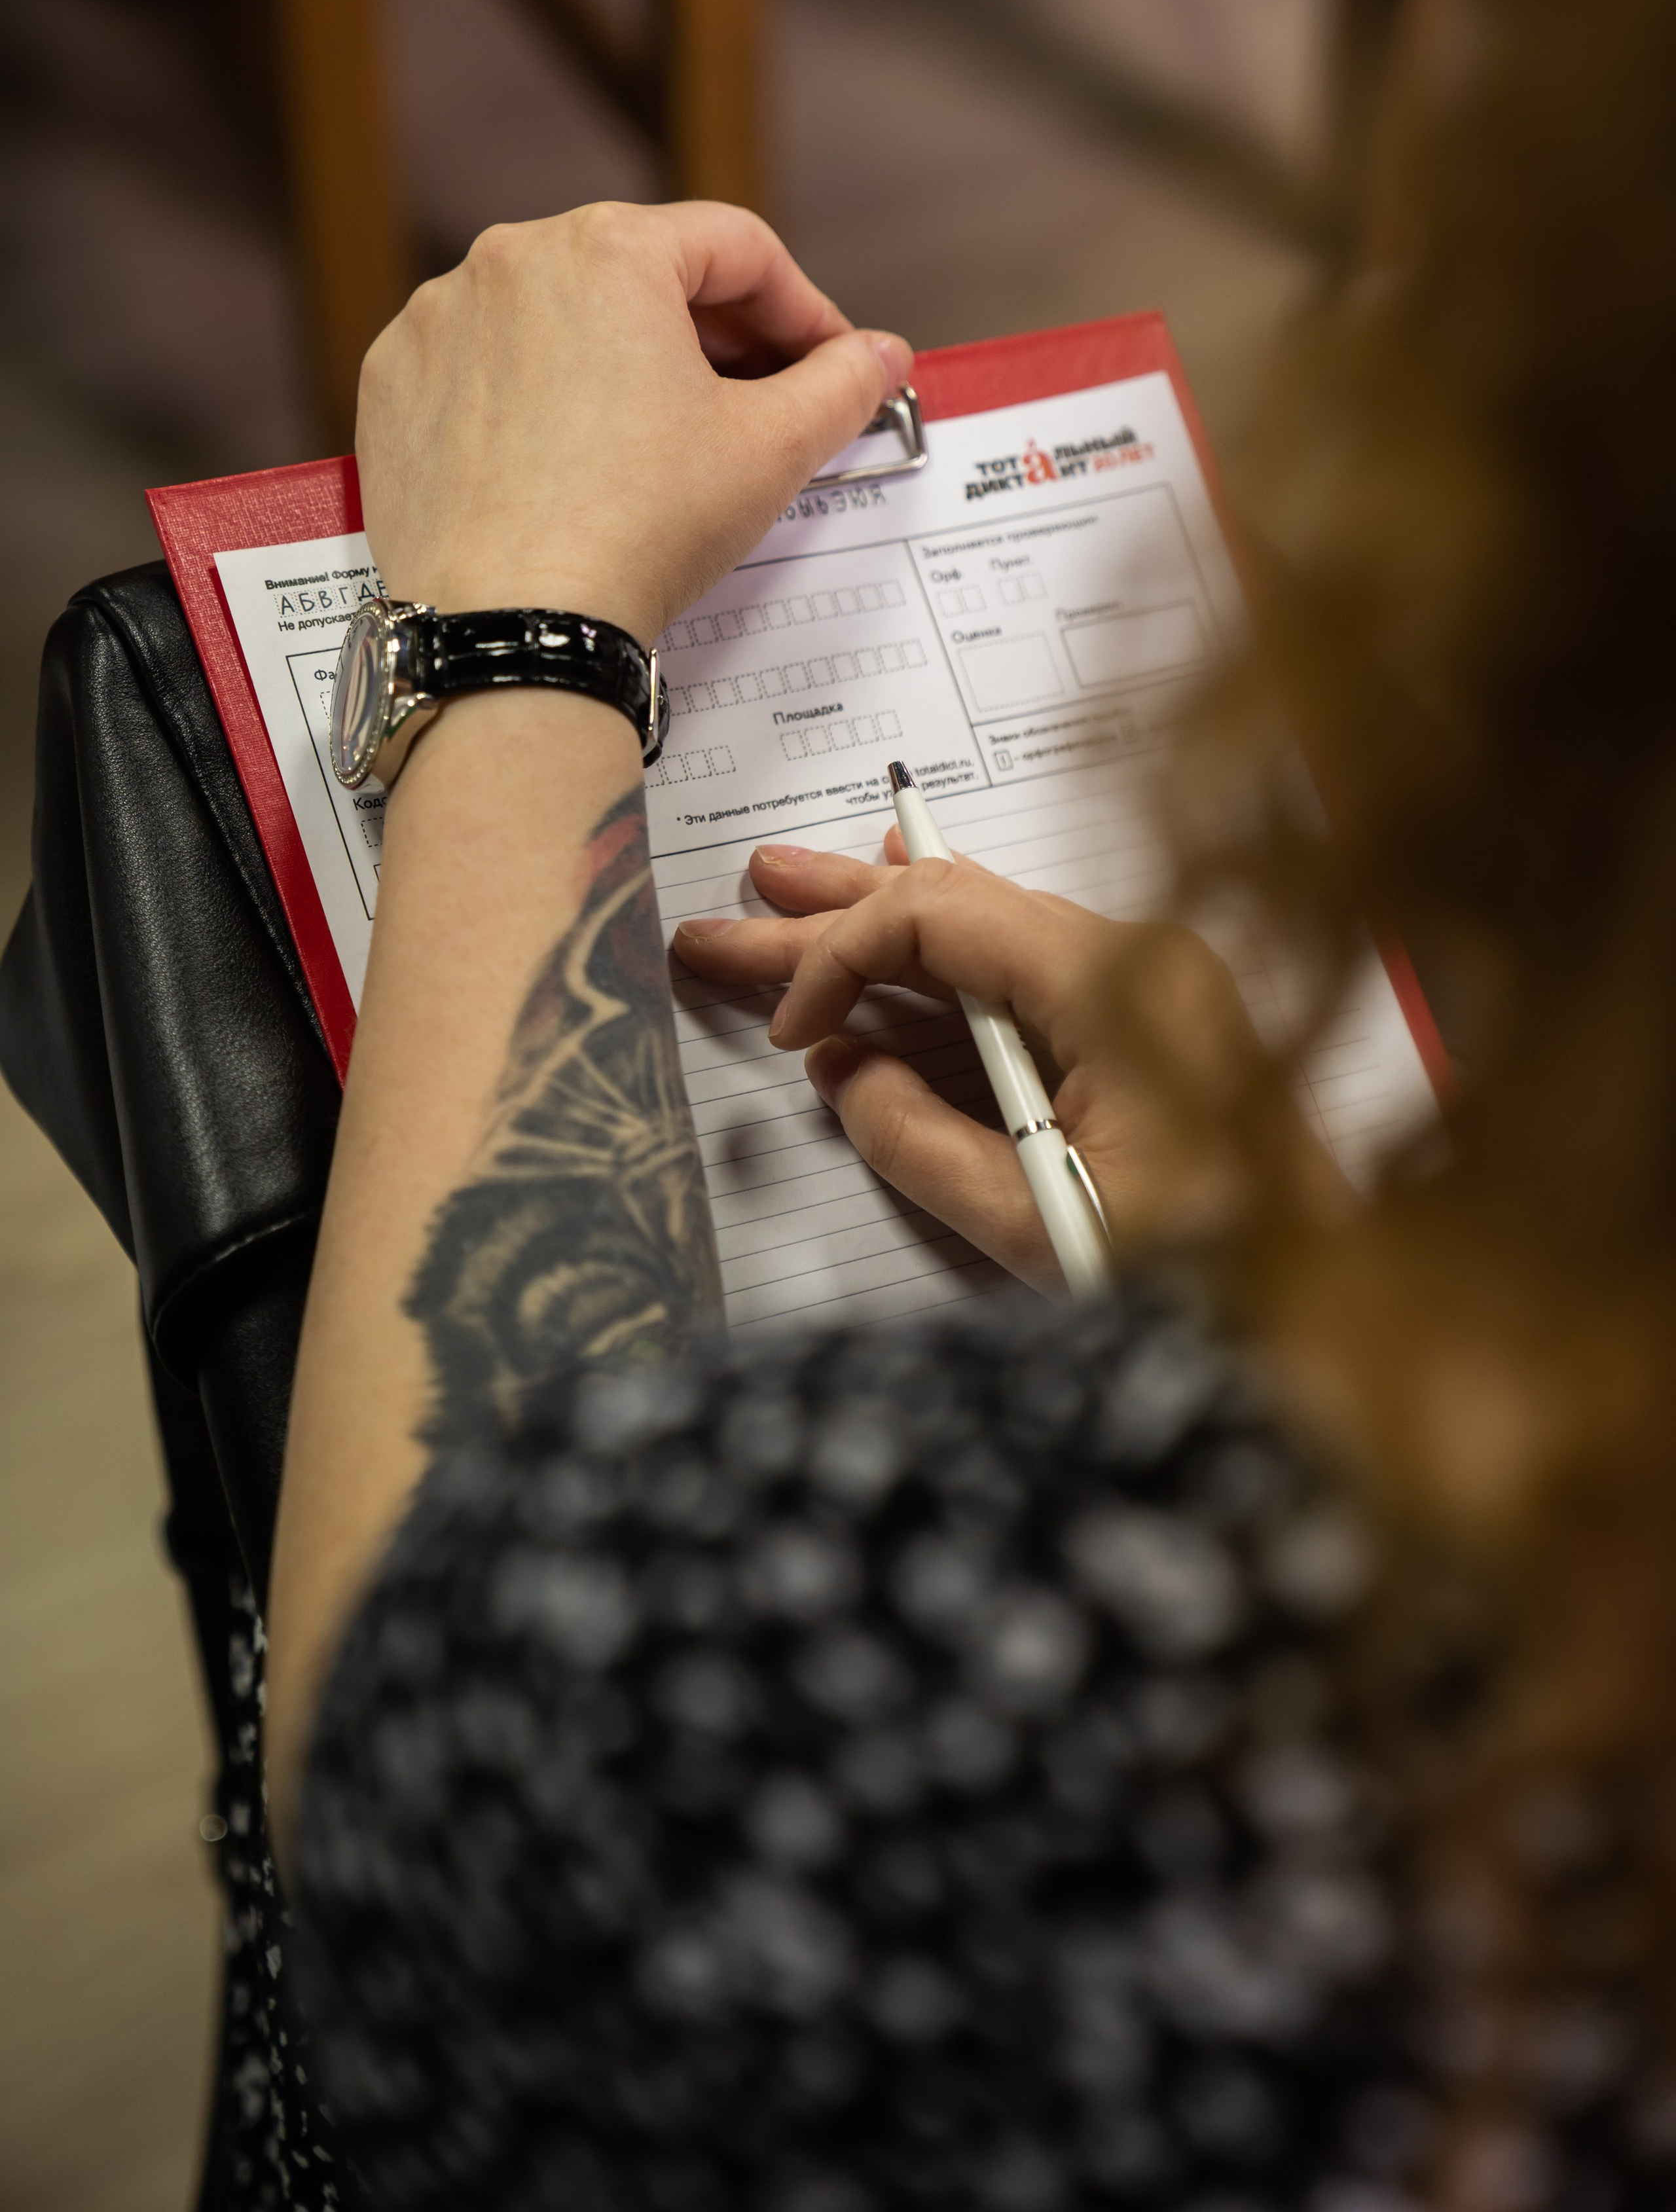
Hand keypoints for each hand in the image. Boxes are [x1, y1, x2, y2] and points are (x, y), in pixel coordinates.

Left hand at [355, 201, 913, 644]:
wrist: (513, 628)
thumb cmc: (636, 532)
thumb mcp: (769, 451)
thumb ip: (839, 386)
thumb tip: (880, 357)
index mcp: (608, 249)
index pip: (736, 248)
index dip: (801, 308)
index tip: (827, 365)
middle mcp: (510, 259)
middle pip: (643, 275)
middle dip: (713, 336)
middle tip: (759, 405)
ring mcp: (439, 320)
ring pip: (560, 319)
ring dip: (621, 362)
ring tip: (662, 441)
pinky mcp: (394, 384)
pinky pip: (487, 366)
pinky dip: (536, 397)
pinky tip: (572, 460)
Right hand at [674, 833, 1354, 1290]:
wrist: (1342, 1306)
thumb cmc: (1213, 1274)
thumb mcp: (1037, 1224)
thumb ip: (918, 1144)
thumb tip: (843, 1076)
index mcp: (1116, 977)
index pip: (940, 915)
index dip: (840, 958)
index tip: (787, 1034)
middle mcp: (1135, 956)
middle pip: (951, 912)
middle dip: (828, 921)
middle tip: (725, 920)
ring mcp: (1145, 989)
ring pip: (982, 940)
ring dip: (873, 939)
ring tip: (772, 906)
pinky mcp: (1145, 1031)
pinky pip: (1024, 981)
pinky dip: (941, 976)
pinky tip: (886, 940)